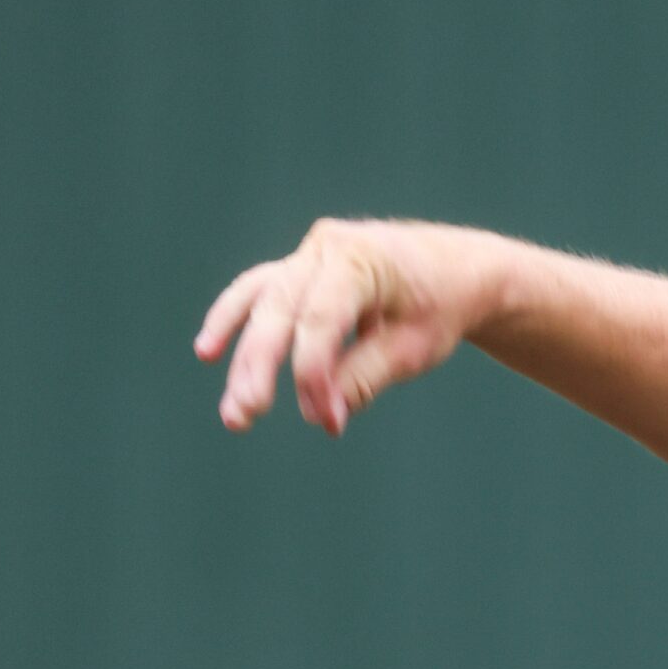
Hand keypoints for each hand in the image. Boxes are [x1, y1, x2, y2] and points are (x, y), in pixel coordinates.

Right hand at [195, 219, 508, 433]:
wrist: (459, 270)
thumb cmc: (441, 307)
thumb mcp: (415, 347)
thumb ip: (366, 378)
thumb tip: (323, 416)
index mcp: (364, 258)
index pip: (322, 320)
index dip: (314, 372)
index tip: (326, 420)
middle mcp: (328, 247)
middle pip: (280, 310)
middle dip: (258, 366)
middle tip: (243, 417)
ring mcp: (310, 254)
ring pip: (262, 304)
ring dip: (242, 354)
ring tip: (232, 404)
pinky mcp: (300, 268)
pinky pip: (259, 292)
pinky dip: (235, 320)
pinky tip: (208, 351)